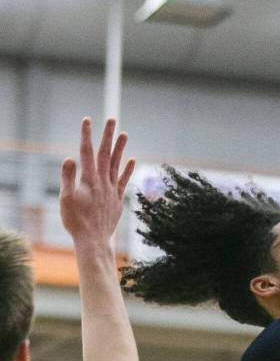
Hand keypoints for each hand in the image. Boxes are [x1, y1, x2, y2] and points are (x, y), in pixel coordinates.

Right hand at [59, 117, 134, 246]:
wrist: (94, 241)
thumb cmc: (76, 222)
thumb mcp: (66, 199)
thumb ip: (67, 178)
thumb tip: (69, 158)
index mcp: (89, 180)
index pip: (87, 152)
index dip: (86, 135)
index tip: (87, 120)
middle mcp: (103, 182)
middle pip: (106, 154)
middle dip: (108, 135)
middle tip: (112, 119)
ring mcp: (112, 191)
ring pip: (117, 165)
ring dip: (120, 148)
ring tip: (124, 133)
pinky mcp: (117, 200)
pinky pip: (123, 181)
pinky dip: (127, 170)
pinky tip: (131, 160)